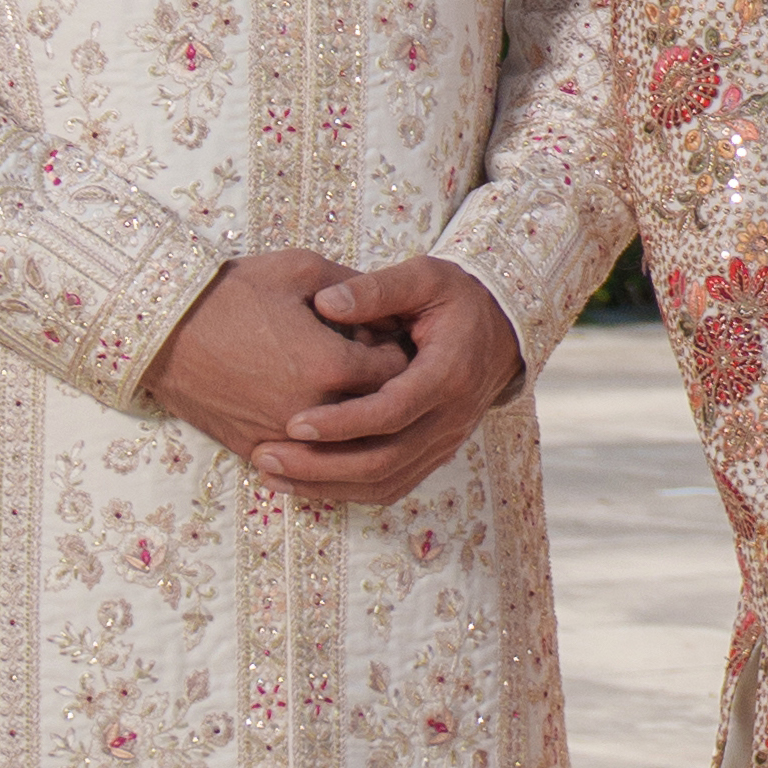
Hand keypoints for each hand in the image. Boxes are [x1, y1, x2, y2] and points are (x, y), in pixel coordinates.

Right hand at [145, 254, 445, 477]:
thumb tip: (392, 305)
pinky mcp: (256, 450)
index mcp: (331, 366)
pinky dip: (319, 438)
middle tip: (375, 358)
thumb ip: (357, 287)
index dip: (400, 349)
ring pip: (346, 442)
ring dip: (354, 417)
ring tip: (347, 384)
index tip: (391, 334)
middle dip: (384, 386)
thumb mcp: (301, 270)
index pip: (399, 371)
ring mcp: (283, 437)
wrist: (161, 329)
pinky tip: (316, 408)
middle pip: (378, 411)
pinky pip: (308, 457)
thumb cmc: (231, 293)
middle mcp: (314, 412)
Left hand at [235, 252, 525, 509]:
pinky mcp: (433, 455)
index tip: (292, 421)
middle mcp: (450, 418)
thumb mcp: (424, 276)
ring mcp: (444, 442)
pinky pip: (390, 487)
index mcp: (448, 373)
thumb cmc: (456, 299)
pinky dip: (345, 490)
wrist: (502, 330)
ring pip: (383, 483)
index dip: (341, 423)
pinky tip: (303, 481)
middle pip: (383, 460)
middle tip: (266, 456)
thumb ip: (376, 289)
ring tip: (272, 473)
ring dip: (325, 484)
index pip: (392, 411)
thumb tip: (326, 302)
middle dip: (319, 464)